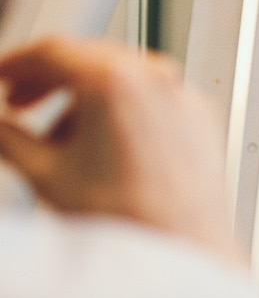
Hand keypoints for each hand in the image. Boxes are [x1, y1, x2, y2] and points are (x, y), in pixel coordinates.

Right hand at [0, 36, 239, 265]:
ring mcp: (182, 95)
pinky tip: (99, 143)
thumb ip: (7, 137)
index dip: (16, 62)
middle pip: (89, 58)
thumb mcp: (44, 172)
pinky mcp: (199, 116)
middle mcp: (156, 79)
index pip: (53, 50)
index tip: (1, 75)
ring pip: (122, 77)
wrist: (181, 247)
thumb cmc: (126, 217)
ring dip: (81, 96)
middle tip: (16, 99)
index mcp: (115, 81)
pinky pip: (152, 97)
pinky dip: (120, 108)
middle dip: (46, 78)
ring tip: (54, 135)